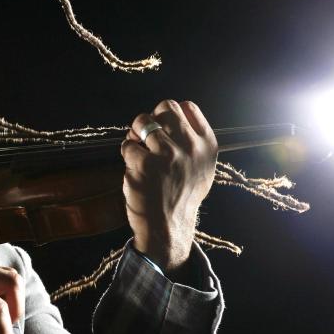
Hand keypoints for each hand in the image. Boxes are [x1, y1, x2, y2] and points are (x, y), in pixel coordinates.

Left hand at [120, 99, 217, 272]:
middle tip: (144, 135)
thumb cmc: (182, 196)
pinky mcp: (146, 165)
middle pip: (165, 108)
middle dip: (151, 118)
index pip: (188, 107)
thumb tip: (180, 111)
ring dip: (134, 133)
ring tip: (136, 147)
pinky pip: (128, 145)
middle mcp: (191, 148)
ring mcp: (168, 155)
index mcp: (207, 145)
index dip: (170, 113)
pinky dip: (126, 152)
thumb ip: (195, 141)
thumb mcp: (202, 167)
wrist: (168, 226)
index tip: (163, 128)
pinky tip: (132, 165)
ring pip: (143, 121)